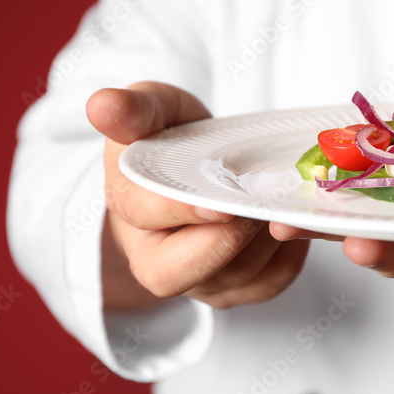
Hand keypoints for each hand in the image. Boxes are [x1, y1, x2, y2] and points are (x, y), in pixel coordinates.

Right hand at [87, 82, 309, 309]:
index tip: (219, 204)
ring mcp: (199, 281)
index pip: (143, 218)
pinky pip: (269, 283)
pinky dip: (289, 254)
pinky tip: (291, 219)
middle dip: (225, 242)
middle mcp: (156, 258)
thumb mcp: (152, 110)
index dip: (181, 212)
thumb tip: (102, 105)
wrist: (200, 167)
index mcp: (127, 208)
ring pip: (235, 277)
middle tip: (259, 202)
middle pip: (180, 273)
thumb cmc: (171, 139)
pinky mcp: (239, 288)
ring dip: (265, 240)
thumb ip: (133, 109)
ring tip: (280, 198)